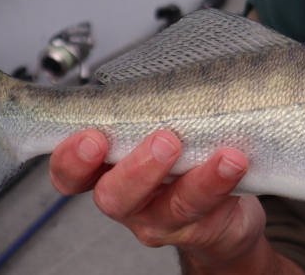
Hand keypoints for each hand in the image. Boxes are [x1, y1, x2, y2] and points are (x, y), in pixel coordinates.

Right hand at [49, 129, 290, 273]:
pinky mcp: (197, 230)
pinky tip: (234, 163)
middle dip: (135, 170)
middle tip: (164, 141)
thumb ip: (144, 110)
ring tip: (221, 155)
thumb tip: (156, 74)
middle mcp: (127, 200)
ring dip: (197, 179)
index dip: (71, 160)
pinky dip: (221, 184)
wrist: (224, 210)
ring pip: (169, 208)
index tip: (92, 137)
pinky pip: (207, 212)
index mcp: (105, 171)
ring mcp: (161, 220)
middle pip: (114, 197)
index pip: (70, 174)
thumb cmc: (181, 156)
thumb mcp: (153, 130)